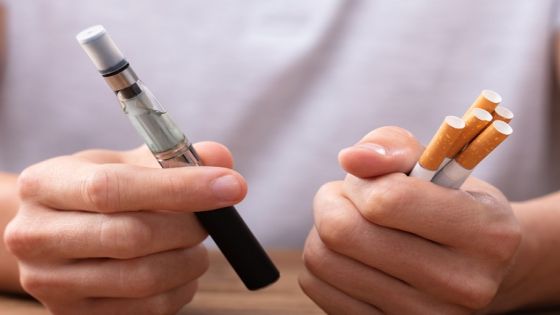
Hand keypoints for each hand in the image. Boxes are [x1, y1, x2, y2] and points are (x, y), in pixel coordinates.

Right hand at [4, 142, 246, 314]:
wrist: (52, 236)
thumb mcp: (121, 163)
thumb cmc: (94, 192)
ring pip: (143, 279)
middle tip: (213, 218)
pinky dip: (181, 288)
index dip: (180, 187)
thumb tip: (222, 158)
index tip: (232, 185)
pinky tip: (182, 268)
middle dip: (189, 227)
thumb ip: (171, 158)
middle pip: (131, 237)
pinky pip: (146, 309)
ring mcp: (51, 284)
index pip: (113, 188)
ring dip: (189, 260)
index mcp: (45, 185)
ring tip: (197, 244)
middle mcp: (36, 237)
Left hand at [299, 127, 521, 313]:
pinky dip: (322, 262)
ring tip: (352, 224)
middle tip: (347, 197)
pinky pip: (317, 287)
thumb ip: (391, 145)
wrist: (476, 266)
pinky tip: (350, 254)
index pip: (385, 201)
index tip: (369, 179)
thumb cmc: (448, 203)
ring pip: (322, 261)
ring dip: (323, 231)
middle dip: (332, 202)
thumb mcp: (435, 161)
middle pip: (343, 233)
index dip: (361, 181)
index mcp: (486, 233)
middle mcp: (462, 285)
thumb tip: (351, 158)